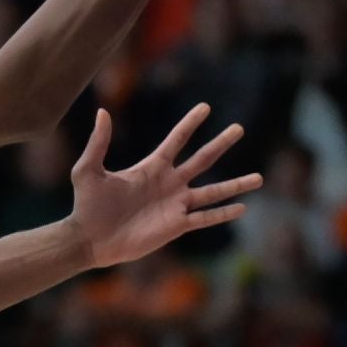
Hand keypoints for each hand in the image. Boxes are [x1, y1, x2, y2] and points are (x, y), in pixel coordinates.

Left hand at [66, 104, 261, 268]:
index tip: (206, 107)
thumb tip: (102, 112)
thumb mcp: (88, 170)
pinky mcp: (176, 226)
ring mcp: (175, 205)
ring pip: (213, 191)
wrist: (90, 239)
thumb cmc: (87, 204)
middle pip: (202, 160)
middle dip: (221, 144)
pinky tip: (243, 208)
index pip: (176, 140)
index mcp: (151, 167)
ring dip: (235, 185)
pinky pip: (205, 218)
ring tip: (259, 178)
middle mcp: (168, 183)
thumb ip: (98, 142)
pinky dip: (224, 214)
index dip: (190, 123)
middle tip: (239, 128)